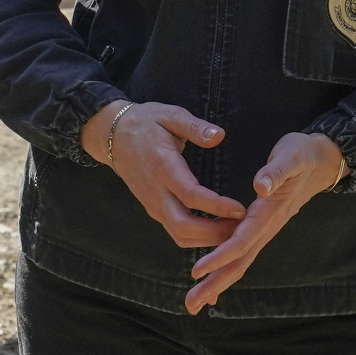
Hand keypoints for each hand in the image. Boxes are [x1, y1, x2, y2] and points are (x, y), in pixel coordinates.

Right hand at [86, 100, 246, 248]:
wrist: (112, 137)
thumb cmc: (145, 123)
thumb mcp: (170, 115)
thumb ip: (195, 127)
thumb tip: (219, 136)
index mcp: (162, 167)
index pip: (190, 195)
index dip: (216, 206)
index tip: (240, 208)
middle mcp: (156, 192)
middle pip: (183, 226)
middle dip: (215, 233)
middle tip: (243, 227)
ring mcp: (152, 204)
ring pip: (179, 235)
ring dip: (208, 240)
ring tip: (235, 231)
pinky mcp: (153, 209)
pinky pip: (176, 232)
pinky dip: (198, 238)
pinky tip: (218, 230)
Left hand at [185, 131, 346, 313]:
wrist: (322, 162)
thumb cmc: (302, 155)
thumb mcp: (291, 157)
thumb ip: (276, 171)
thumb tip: (260, 185)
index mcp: (269, 213)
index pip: (242, 240)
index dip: (219, 256)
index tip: (197, 269)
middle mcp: (266, 228)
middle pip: (238, 263)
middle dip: (214, 283)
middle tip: (190, 305)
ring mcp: (263, 231)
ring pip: (238, 263)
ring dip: (216, 283)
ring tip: (193, 303)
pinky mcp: (260, 228)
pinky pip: (241, 255)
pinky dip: (224, 272)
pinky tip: (211, 285)